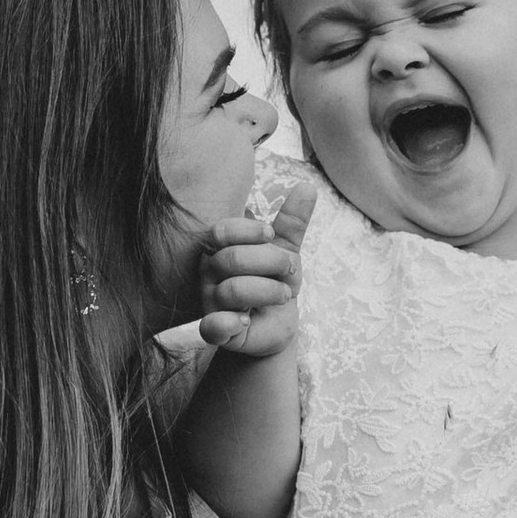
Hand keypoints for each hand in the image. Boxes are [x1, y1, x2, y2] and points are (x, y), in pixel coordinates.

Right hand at [194, 174, 315, 357]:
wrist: (277, 324)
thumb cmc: (274, 281)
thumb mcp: (286, 250)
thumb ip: (292, 221)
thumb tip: (307, 186)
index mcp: (220, 248)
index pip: (221, 231)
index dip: (249, 231)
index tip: (271, 235)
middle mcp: (209, 273)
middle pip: (232, 259)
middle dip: (271, 262)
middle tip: (290, 271)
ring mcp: (209, 302)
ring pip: (232, 290)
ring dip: (269, 291)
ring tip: (284, 296)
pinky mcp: (216, 331)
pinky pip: (212, 327)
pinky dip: (230, 322)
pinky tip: (248, 319)